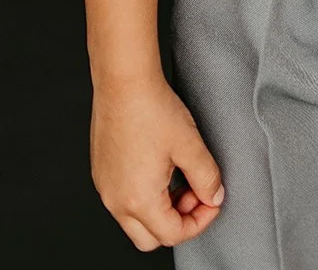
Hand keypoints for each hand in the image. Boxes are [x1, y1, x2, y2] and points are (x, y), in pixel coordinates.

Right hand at [91, 73, 223, 249]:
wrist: (123, 83)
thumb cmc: (152, 109)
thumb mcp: (190, 144)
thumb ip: (206, 177)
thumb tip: (214, 197)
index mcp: (139, 200)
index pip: (172, 234)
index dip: (199, 221)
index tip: (212, 201)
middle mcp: (116, 201)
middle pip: (150, 237)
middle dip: (178, 222)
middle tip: (195, 193)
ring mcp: (105, 189)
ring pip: (135, 221)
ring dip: (162, 209)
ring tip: (180, 177)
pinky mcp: (102, 175)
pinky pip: (123, 201)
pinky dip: (145, 196)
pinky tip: (160, 169)